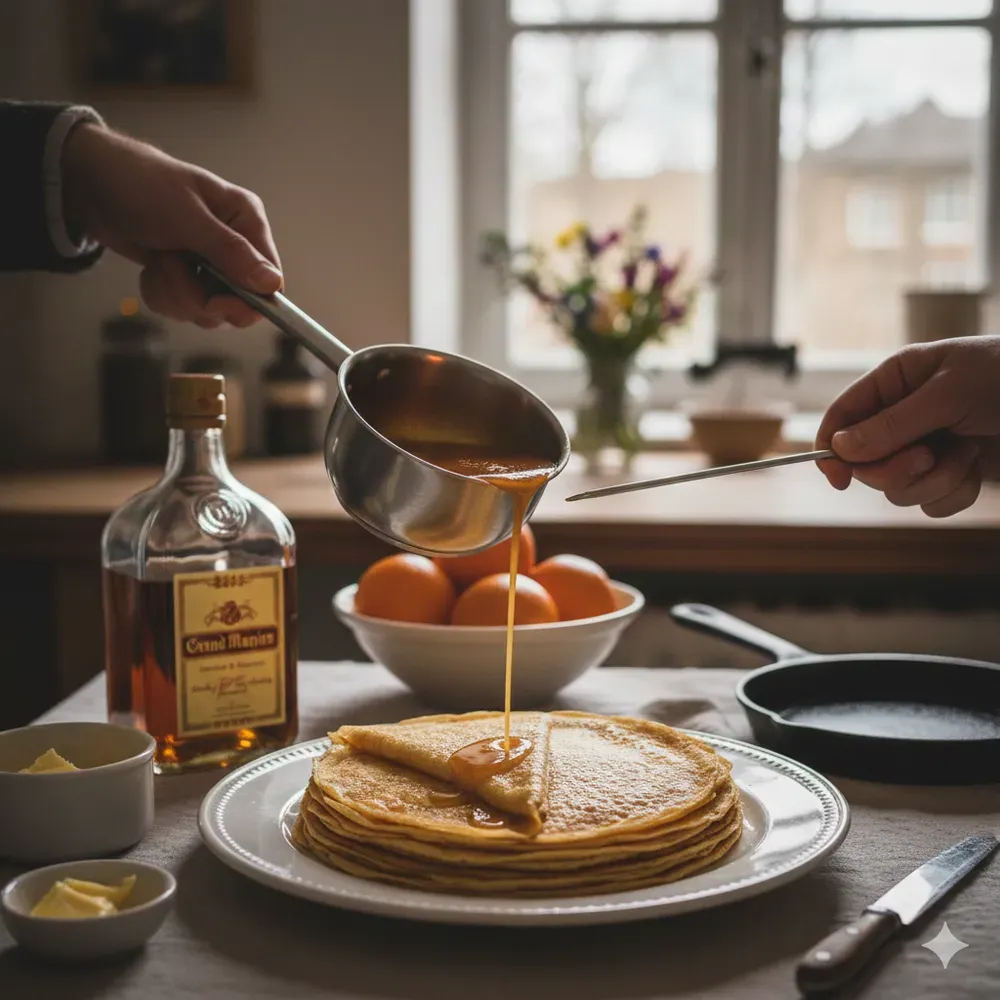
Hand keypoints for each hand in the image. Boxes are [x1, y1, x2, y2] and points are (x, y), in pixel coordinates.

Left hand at [61, 123, 281, 327]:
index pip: (269, 279)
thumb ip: (230, 252)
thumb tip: (271, 283)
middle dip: (199, 297)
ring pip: (208, 310)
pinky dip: (163, 294)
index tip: (214, 301)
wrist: (91, 184)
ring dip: (176, 293)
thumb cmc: (141, 185)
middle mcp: (235, 246)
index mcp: (246, 222)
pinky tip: (152, 268)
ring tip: (159, 260)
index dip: (247, 300)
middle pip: (238, 303)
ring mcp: (211, 265)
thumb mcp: (186, 218)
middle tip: (172, 268)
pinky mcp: (187, 277)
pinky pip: (185, 308)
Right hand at [815, 336, 999, 516]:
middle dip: (896, 469)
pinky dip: (953, 493)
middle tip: (927, 459)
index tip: (839, 477)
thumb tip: (841, 448)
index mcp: (895, 382)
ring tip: (967, 456)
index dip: (832, 448)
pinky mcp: (950, 473)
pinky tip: (977, 469)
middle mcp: (904, 416)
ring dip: (933, 481)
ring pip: (896, 488)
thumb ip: (892, 424)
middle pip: (865, 462)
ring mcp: (927, 446)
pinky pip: (928, 503)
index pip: (842, 417)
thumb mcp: (948, 394)